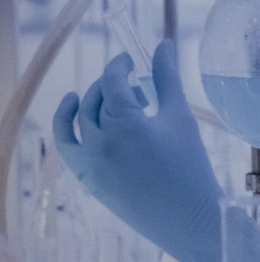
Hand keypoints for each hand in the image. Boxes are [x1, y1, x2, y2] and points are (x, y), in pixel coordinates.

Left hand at [53, 40, 222, 261]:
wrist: (186, 218)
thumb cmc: (191, 166)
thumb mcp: (180, 117)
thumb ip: (168, 78)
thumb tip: (164, 44)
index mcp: (125, 122)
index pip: (113, 81)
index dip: (120, 65)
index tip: (131, 59)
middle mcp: (100, 141)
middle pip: (95, 99)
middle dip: (111, 83)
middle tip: (133, 80)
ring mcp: (89, 162)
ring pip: (77, 121)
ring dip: (87, 102)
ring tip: (106, 96)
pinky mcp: (87, 179)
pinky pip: (68, 147)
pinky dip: (66, 127)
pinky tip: (75, 114)